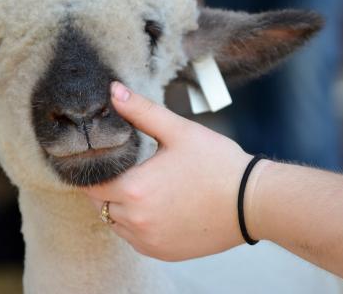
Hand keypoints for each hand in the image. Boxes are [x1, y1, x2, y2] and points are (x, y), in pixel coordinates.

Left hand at [81, 82, 252, 260]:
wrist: (252, 202)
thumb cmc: (216, 163)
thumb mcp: (178, 131)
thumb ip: (141, 111)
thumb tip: (113, 91)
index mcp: (135, 189)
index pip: (90, 184)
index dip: (89, 170)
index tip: (97, 158)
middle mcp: (136, 220)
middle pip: (99, 204)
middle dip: (103, 186)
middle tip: (119, 168)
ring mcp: (150, 240)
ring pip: (115, 222)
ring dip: (117, 206)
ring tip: (137, 185)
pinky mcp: (164, 251)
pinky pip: (134, 239)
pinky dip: (135, 223)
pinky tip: (153, 206)